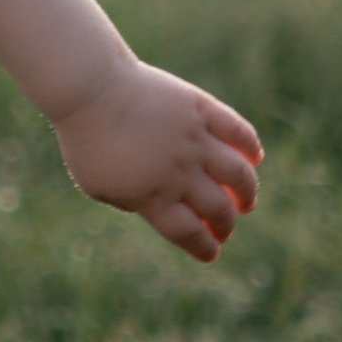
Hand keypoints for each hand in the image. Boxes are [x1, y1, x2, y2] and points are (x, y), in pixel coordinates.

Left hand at [51, 58, 263, 261]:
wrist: (92, 89)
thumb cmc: (87, 140)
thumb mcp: (97, 185)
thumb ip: (128, 201)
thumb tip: (155, 206)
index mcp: (153, 198)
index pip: (189, 233)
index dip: (205, 247)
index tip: (212, 252)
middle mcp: (180, 173)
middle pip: (217, 208)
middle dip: (226, 225)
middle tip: (226, 228)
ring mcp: (193, 140)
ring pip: (237, 174)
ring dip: (247, 192)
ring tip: (247, 201)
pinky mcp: (200, 109)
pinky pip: (237, 131)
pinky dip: (250, 146)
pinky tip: (255, 157)